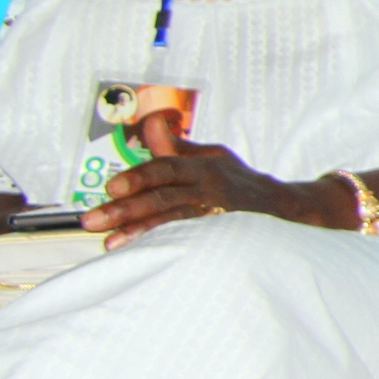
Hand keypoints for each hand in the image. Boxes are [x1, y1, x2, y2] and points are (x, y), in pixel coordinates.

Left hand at [82, 110, 336, 248]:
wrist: (287, 210)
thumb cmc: (239, 183)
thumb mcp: (213, 158)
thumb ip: (177, 147)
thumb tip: (151, 123)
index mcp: (205, 167)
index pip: (168, 168)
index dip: (139, 177)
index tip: (111, 187)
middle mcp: (213, 189)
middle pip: (166, 197)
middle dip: (127, 209)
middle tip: (91, 220)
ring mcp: (220, 216)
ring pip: (176, 221)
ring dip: (140, 232)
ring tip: (110, 243)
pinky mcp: (225, 237)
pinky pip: (192, 241)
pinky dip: (166, 247)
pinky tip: (145, 255)